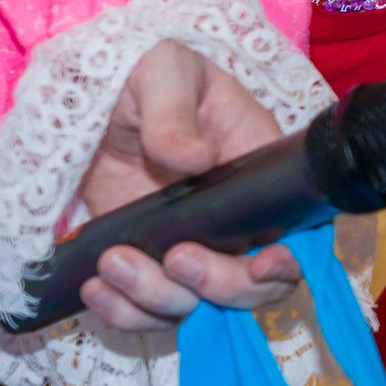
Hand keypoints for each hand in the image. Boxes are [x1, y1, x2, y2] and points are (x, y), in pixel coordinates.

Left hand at [75, 40, 303, 332]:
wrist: (89, 101)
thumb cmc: (141, 75)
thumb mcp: (162, 72)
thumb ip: (175, 110)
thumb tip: (194, 159)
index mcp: (254, 171)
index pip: (296, 232)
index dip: (287, 262)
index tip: (261, 265)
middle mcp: (232, 222)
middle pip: (249, 286)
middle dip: (217, 286)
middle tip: (174, 258)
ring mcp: (188, 248)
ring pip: (193, 305)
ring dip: (156, 299)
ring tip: (111, 264)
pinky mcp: (145, 265)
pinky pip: (144, 312)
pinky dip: (123, 313)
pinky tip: (94, 289)